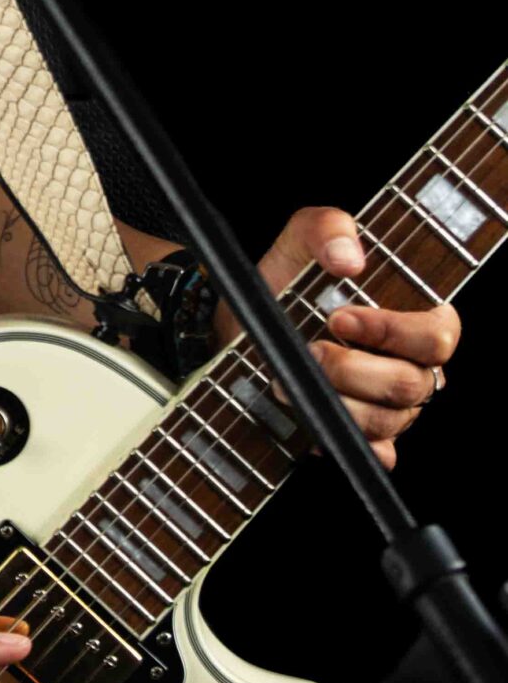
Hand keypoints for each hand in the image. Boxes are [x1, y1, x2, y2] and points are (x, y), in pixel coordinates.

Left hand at [213, 207, 460, 469]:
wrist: (242, 328)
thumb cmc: (286, 283)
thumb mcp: (298, 241)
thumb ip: (327, 228)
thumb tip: (350, 257)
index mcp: (413, 318)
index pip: (439, 335)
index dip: (396, 331)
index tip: (340, 318)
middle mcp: (411, 365)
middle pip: (410, 384)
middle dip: (353, 370)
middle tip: (312, 350)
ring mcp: (391, 406)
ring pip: (387, 421)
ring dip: (334, 401)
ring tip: (290, 379)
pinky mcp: (363, 436)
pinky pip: (375, 454)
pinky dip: (342, 439)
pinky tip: (312, 418)